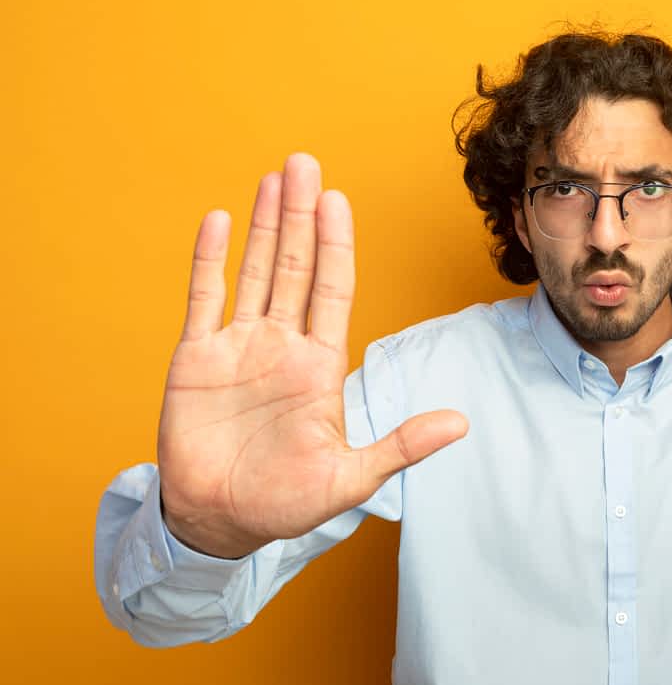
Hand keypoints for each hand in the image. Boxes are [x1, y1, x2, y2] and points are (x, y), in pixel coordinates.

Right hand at [157, 154, 467, 558]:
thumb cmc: (285, 503)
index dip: (336, 245)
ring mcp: (239, 346)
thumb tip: (461, 425)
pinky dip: (208, 260)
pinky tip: (217, 220)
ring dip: (262, 224)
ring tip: (273, 177)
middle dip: (301, 215)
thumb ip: (402, 446)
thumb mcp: (352, 478)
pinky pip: (203, 298)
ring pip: (254, 271)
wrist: (220, 522)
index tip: (338, 201)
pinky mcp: (196, 358)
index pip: (333, 290)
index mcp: (320, 365)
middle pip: (295, 266)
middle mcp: (282, 345)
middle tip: (305, 162)